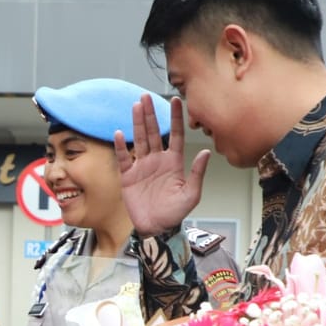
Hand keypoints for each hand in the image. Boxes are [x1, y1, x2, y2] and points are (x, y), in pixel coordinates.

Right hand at [115, 95, 210, 236]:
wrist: (157, 229)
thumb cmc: (175, 213)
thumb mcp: (191, 194)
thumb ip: (197, 173)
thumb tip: (206, 152)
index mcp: (174, 162)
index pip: (176, 135)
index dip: (176, 118)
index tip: (176, 101)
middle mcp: (158, 160)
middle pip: (154, 132)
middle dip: (151, 114)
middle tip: (147, 96)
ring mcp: (142, 166)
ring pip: (139, 140)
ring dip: (137, 123)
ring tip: (136, 106)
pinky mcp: (128, 176)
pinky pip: (123, 158)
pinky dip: (121, 147)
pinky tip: (119, 133)